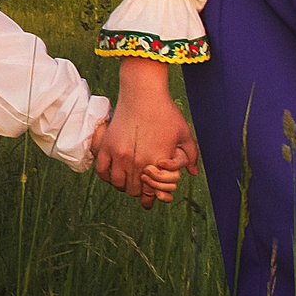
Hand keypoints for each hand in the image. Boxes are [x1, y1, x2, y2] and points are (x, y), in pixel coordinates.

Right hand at [96, 60, 196, 209]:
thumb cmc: (165, 112)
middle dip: (138, 191)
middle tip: (139, 187)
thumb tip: (193, 173)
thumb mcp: (184, 134)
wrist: (143, 94)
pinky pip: (102, 172)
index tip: (149, 202)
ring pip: (118, 184)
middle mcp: (137, 162)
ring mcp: (119, 155)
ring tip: (127, 180)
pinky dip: (108, 177)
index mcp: (158, 162)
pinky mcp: (107, 147)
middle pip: (134, 190)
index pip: (152, 192)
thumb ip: (191, 156)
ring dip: (123, 185)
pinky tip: (114, 173)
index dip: (151, 199)